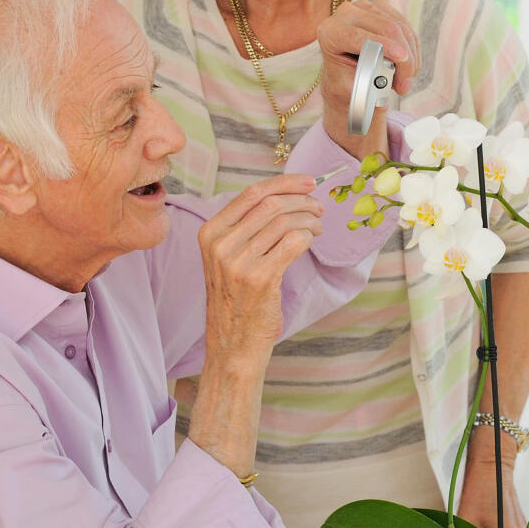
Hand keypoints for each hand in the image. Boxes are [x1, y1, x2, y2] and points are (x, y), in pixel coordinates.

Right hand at [199, 174, 323, 365]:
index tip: (309, 182)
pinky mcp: (260, 278)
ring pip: (285, 221)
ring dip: (310, 220)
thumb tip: (285, 197)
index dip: (285, 183)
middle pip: (271, 204)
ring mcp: (238, 261)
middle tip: (319, 208)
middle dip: (302, 201)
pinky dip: (308, 237)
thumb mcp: (227, 259)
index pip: (251, 193)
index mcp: (210, 233)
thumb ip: (246, 228)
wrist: (232, 345)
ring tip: (318, 228)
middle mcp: (220, 244)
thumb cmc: (237, 300)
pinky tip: (311, 242)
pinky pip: (294, 241)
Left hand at [317, 0, 420, 156]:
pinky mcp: (382, 8)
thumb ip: (364, 89)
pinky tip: (407, 66)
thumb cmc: (345, 83)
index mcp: (329, 32)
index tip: (402, 58)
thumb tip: (381, 98)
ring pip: (401, 28)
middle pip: (386, 28)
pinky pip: (407, 27)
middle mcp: (345, 14)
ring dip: (410, 57)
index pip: (358, 36)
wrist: (346, 74)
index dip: (384, 45)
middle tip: (404, 86)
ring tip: (404, 80)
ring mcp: (365, 7)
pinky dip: (412, 49)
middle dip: (403, 59)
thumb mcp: (350, 90)